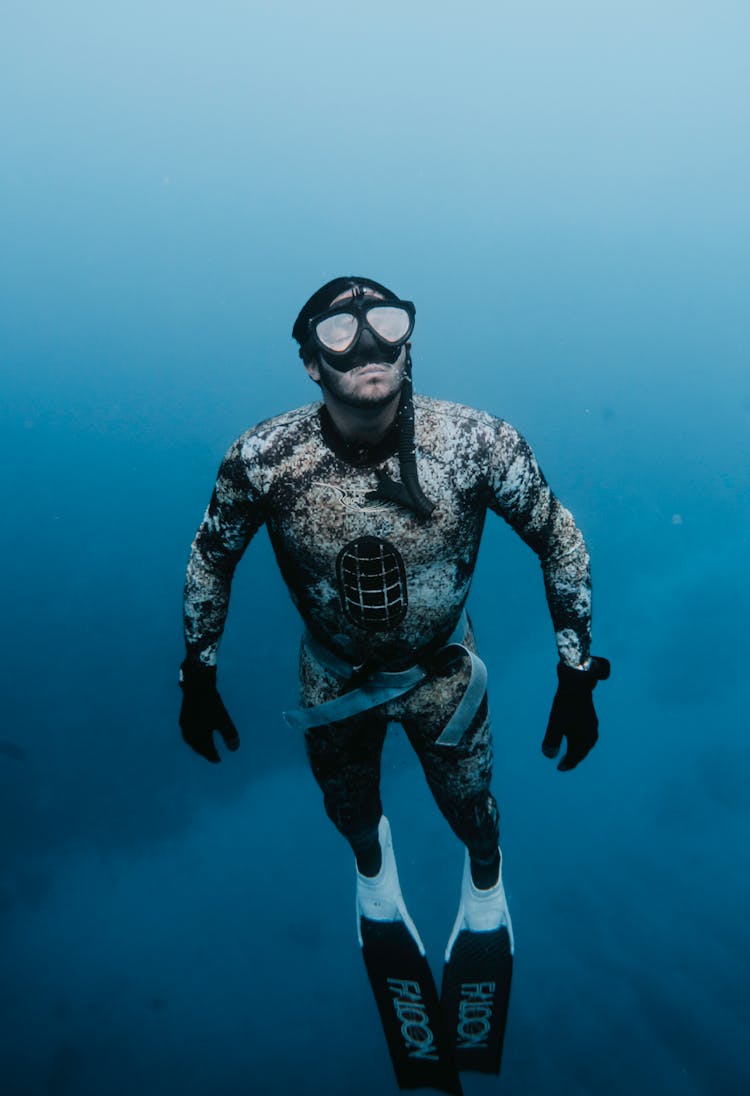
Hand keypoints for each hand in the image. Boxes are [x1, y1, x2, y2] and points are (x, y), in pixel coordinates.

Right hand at [179, 660, 239, 762]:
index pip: (207, 751)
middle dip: (205, 753)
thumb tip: (234, 749)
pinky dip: (194, 738)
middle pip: (198, 748)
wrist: (196, 686)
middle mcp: (189, 734)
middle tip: (213, 756)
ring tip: (206, 747)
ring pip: (191, 742)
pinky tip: (198, 734)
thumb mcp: (223, 720)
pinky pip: (189, 734)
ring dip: (199, 746)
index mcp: (198, 737)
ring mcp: (184, 727)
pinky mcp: (183, 719)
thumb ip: (229, 735)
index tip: (219, 760)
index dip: (214, 756)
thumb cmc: (211, 705)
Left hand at [542, 656, 609, 771]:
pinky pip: (587, 735)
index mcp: (583, 739)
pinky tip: (576, 737)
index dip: (567, 764)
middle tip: (564, 764)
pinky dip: (581, 740)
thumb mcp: (555, 724)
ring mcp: (593, 726)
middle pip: (582, 752)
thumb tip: (549, 756)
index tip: (559, 768)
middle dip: (573, 758)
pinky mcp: (591, 718)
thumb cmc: (565, 706)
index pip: (575, 757)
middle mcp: (591, 735)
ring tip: (571, 753)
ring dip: (578, 750)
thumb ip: (552, 741)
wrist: (577, 684)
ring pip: (586, 744)